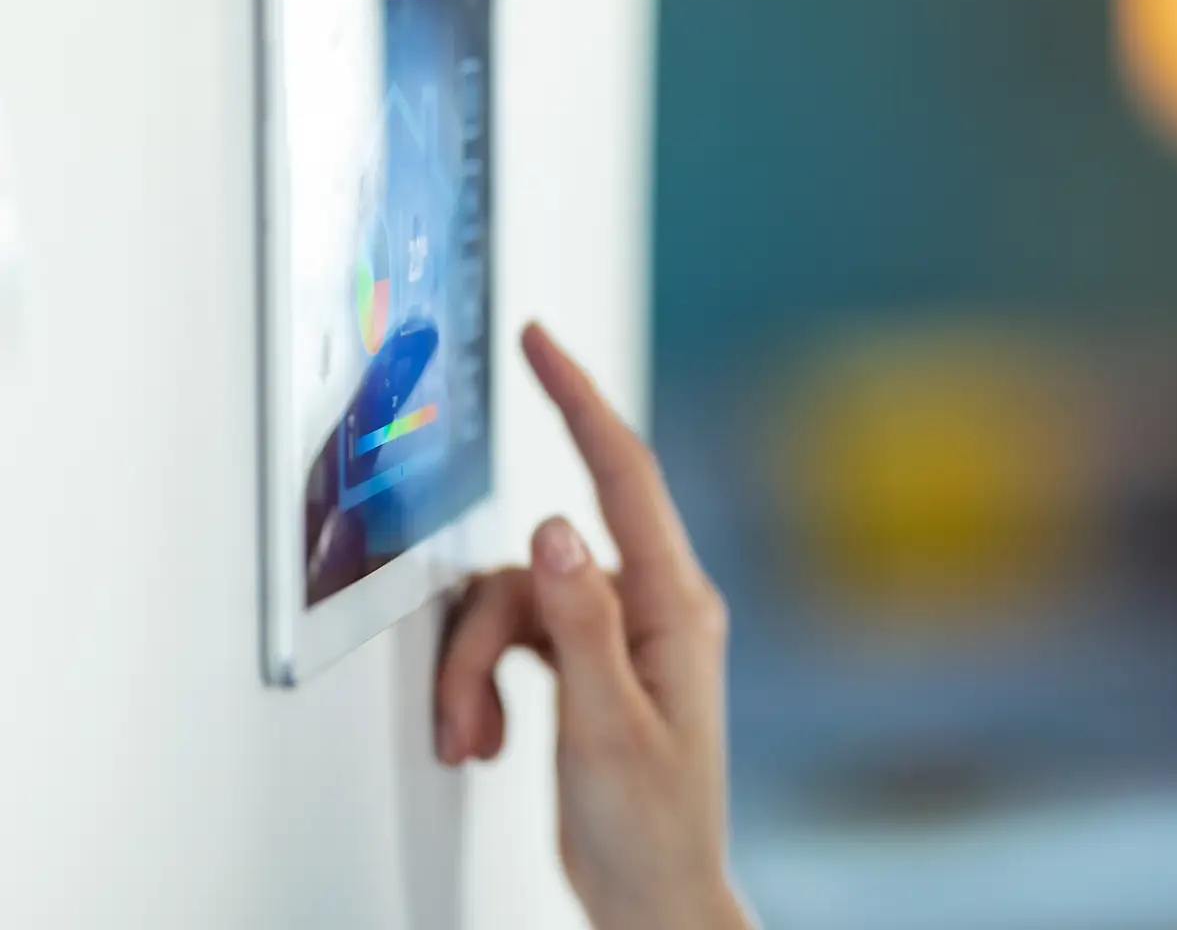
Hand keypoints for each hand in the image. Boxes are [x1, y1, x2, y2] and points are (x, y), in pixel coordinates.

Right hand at [436, 323, 748, 929]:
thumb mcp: (605, 726)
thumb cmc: (650, 828)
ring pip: (512, 603)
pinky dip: (484, 683)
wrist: (654, 896)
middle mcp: (650, 606)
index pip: (623, 474)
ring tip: (474, 745)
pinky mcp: (588, 661)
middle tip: (463, 722)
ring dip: (473, 674)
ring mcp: (617, 632)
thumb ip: (577, 623)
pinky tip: (487, 738)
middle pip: (538, 563)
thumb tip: (550, 524)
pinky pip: (515, 634)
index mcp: (674, 606)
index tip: (539, 341)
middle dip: (481, 638)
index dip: (577, 398)